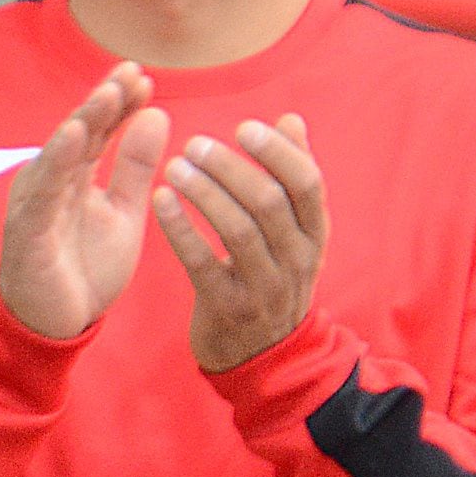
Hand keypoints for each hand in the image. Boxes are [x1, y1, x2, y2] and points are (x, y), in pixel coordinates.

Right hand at [0, 62, 169, 341]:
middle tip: (131, 73)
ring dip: (84, 120)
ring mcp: (37, 201)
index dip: (121, 103)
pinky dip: (57, 161)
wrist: (54, 326)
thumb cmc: (84, 267)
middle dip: (105, 100)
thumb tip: (157, 113)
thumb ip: (136, 167)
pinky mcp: (28, 229)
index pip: (101, 129)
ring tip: (109, 93)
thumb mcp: (124, 213)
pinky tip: (74, 135)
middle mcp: (52, 178)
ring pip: (61, 153)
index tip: (146, 78)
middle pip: (80, 131)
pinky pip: (43, 191)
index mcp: (76, 173)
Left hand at [152, 115, 327, 372]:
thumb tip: (291, 120)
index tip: (243, 128)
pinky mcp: (228, 307)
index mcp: (315, 236)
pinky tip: (160, 200)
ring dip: (203, 192)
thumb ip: (292, 177)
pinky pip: (202, 263)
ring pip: (237, 229)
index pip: (307, 184)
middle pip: (268, 202)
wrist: (261, 356)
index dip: (277, 152)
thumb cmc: (272, 276)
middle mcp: (297, 261)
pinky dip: (180, 228)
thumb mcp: (295, 233)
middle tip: (194, 144)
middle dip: (229, 168)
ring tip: (173, 166)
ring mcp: (264, 288)